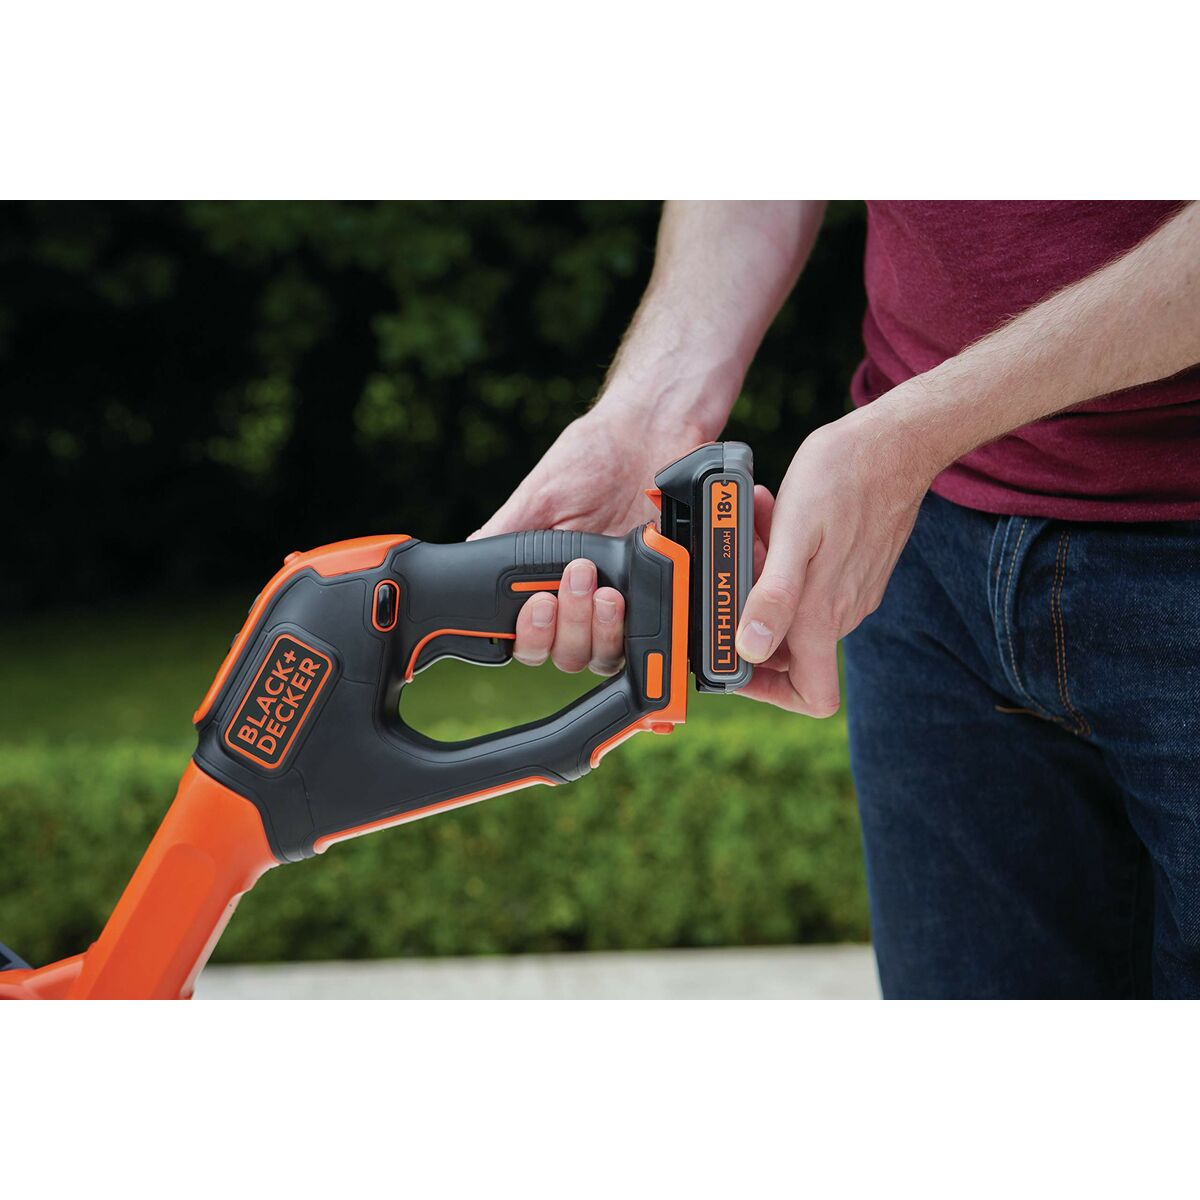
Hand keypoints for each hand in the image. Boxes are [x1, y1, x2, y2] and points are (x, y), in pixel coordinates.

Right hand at [473, 407, 703, 673]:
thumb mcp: (540, 494)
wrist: (650, 437)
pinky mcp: (652, 600)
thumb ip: (505, 533)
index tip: (539, 603)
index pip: (525, 635)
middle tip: (577, 578)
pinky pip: (640, 639)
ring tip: (604, 591)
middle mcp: (576, 602)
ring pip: (598, 656)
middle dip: (566, 625)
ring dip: (596, 629)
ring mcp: (616, 606)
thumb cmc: (591, 460)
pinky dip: (630, 627)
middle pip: (561, 653)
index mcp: (542, 583)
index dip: (529, 633)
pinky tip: (625, 597)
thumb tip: (469, 560)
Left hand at [734, 403, 936, 715]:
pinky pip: (806, 579)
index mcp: (824, 615)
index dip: (768, 691)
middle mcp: (841, 613)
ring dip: (763, 574)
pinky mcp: (852, 570)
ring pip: (791, 606)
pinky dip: (783, 557)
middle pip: (785, 646)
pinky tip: (775, 516)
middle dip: (750, 609)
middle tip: (737, 561)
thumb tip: (751, 649)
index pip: (809, 695)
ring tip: (755, 525)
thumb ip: (775, 596)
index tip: (734, 657)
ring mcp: (849, 592)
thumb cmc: (846, 477)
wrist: (896, 442)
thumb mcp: (796, 532)